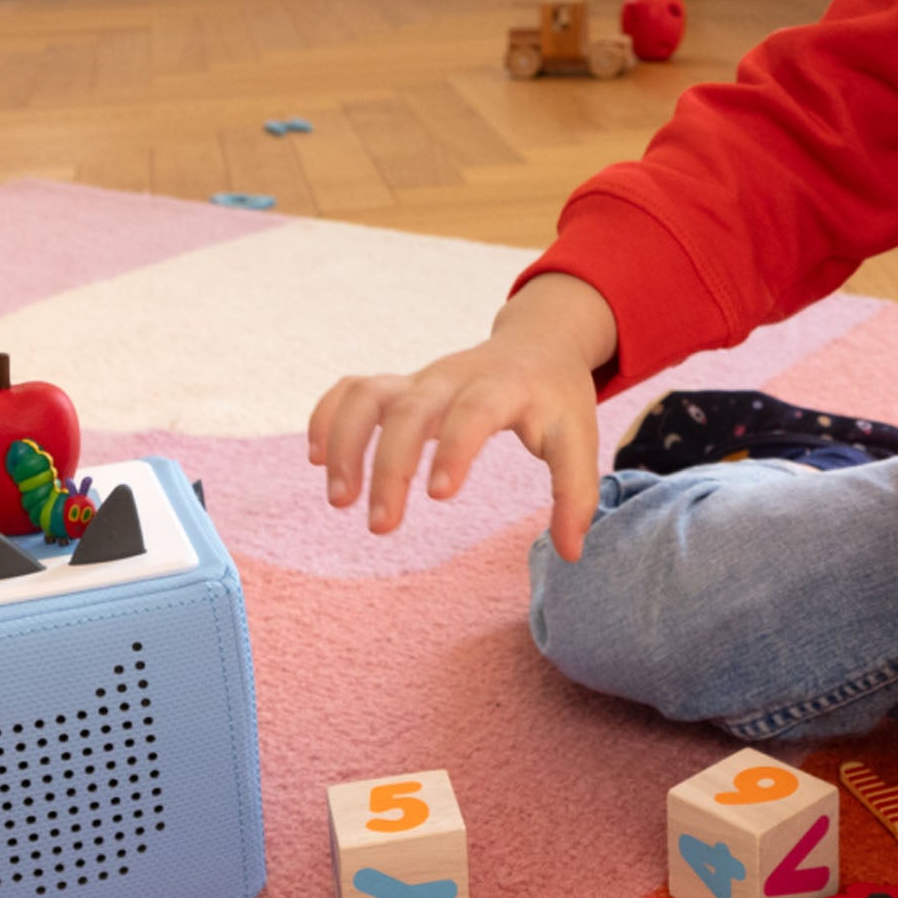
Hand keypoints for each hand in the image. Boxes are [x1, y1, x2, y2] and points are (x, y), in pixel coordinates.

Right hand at [306, 274, 616, 561]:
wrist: (537, 344)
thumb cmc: (556, 398)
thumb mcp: (580, 439)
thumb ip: (576, 494)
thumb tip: (570, 553)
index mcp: (503, 388)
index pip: (474, 412)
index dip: (454, 448)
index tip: (439, 496)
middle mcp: (454, 380)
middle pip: (409, 410)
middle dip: (389, 466)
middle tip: (382, 527)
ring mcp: (421, 380)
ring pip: (368, 396)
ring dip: (345, 442)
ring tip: (340, 500)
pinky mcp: (401, 386)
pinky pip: (351, 390)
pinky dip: (327, 417)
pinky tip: (317, 460)